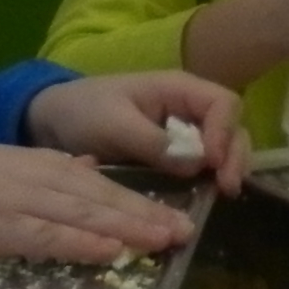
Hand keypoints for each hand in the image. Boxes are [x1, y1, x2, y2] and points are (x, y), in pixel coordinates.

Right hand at [0, 138, 196, 266]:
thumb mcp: (8, 163)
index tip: (172, 217)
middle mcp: (40, 178)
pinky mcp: (2, 226)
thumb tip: (89, 170)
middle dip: (146, 215)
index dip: (139, 201)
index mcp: (42, 164)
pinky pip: (51, 236)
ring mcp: (23, 201)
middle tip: (185, 231)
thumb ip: (49, 168)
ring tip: (164, 239)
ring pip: (85, 214)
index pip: (101, 183)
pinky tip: (110, 250)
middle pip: (102, 198)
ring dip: (127, 227)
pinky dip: (83, 243)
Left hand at [22, 71, 250, 191]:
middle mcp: (188, 109)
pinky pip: (201, 168)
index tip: (213, 162)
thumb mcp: (113, 124)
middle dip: (234, 156)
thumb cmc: (83, 112)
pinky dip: (207, 181)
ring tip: (220, 195)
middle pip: (231, 127)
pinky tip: (203, 199)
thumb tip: (196, 162)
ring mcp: (183, 134)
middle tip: (227, 189)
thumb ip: (152, 141)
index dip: (225, 131)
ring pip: (222, 149)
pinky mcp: (174, 157)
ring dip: (226, 170)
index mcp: (177, 89)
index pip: (223, 103)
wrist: (53, 124)